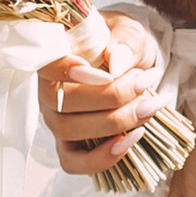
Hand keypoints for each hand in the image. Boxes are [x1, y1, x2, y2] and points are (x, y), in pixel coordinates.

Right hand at [39, 14, 163, 177]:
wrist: (134, 66)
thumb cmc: (124, 45)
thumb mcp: (130, 33)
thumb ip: (125, 43)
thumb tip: (117, 65)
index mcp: (55, 58)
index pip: (45, 66)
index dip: (66, 70)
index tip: (105, 71)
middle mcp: (48, 93)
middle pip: (62, 103)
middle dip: (112, 97)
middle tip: (146, 83)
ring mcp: (57, 121)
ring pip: (69, 131)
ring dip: (115, 123)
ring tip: (149, 107)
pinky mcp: (70, 146)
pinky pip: (74, 163)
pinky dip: (103, 157)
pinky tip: (133, 138)